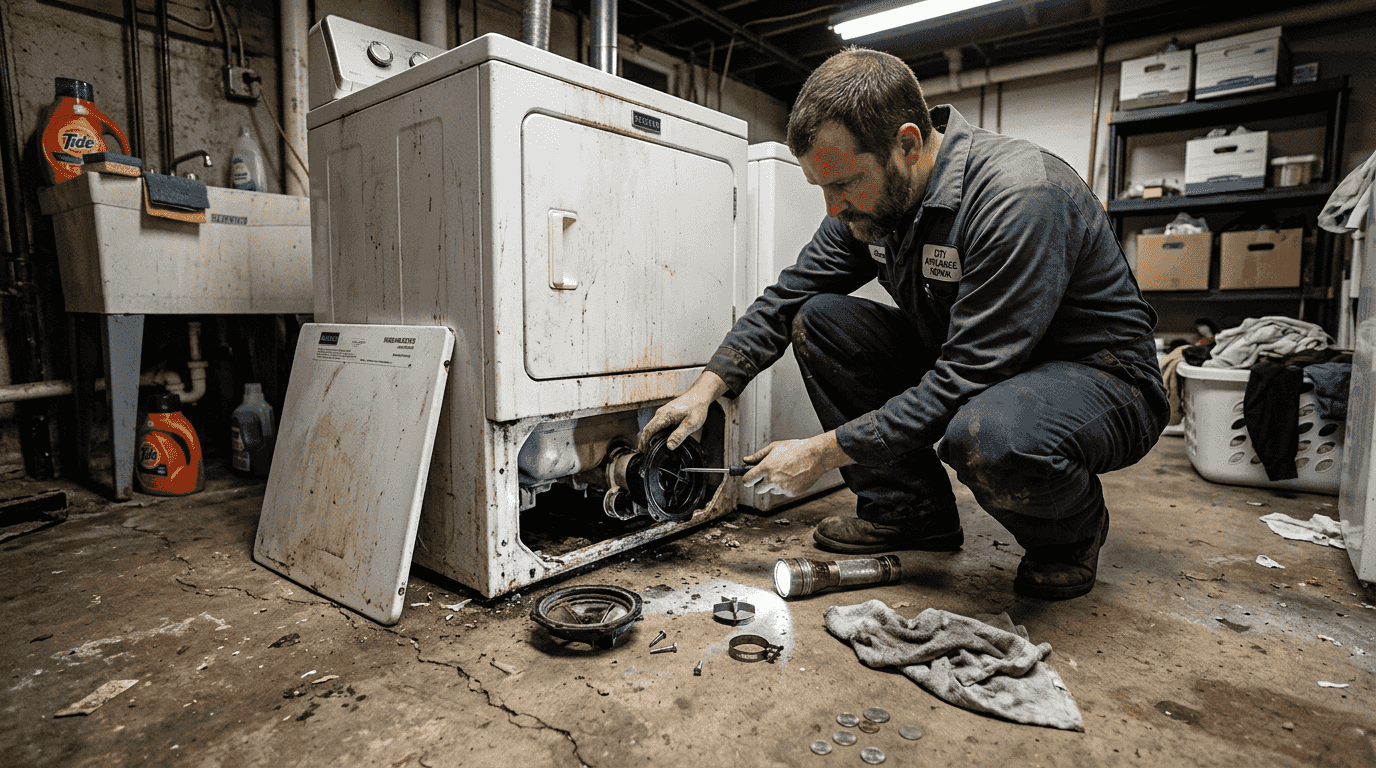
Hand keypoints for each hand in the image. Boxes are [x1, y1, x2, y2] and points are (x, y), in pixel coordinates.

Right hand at [639, 371, 728, 450]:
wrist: (699, 395)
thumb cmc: (696, 408)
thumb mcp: (691, 423)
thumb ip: (679, 435)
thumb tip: (669, 446)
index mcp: (664, 416)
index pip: (649, 430)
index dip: (644, 442)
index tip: (642, 451)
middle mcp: (661, 413)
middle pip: (648, 428)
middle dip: (644, 441)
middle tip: (644, 453)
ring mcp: (663, 413)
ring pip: (652, 426)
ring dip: (648, 437)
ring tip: (648, 449)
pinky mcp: (666, 413)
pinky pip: (656, 424)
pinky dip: (654, 432)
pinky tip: (657, 439)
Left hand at [740, 432, 854, 496]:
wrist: (815, 455)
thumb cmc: (795, 449)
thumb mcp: (774, 447)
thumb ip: (758, 455)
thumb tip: (745, 460)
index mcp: (766, 467)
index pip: (747, 480)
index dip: (747, 479)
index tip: (748, 478)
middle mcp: (772, 480)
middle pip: (758, 489)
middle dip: (759, 484)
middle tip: (766, 476)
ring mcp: (782, 488)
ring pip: (772, 491)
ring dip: (774, 485)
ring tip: (785, 472)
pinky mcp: (792, 493)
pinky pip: (783, 492)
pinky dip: (786, 487)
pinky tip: (793, 476)